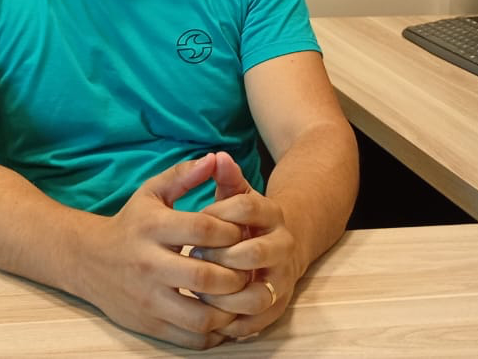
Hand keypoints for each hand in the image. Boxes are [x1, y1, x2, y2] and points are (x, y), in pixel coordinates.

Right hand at [79, 153, 251, 349]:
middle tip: (247, 268)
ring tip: (238, 295)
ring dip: (229, 309)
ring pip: (201, 315)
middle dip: (236, 274)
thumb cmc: (131, 223)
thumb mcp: (151, 192)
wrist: (89, 260)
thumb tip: (216, 158)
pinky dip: (214, 332)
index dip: (231, 231)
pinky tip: (223, 315)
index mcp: (152, 228)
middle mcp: (149, 265)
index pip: (203, 229)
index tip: (241, 233)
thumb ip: (183, 175)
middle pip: (205, 277)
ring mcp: (149, 299)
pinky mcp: (150, 325)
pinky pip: (191, 338)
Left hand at [192, 151, 300, 339]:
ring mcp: (283, 277)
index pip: (246, 207)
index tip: (194, 221)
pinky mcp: (278, 305)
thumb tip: (217, 156)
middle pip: (252, 252)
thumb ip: (227, 178)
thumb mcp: (237, 196)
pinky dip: (233, 321)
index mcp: (272, 213)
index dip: (216, 213)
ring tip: (198, 289)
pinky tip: (210, 313)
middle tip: (194, 257)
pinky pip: (257, 319)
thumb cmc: (244, 222)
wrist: (279, 247)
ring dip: (224, 294)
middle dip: (219, 257)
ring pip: (256, 292)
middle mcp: (283, 245)